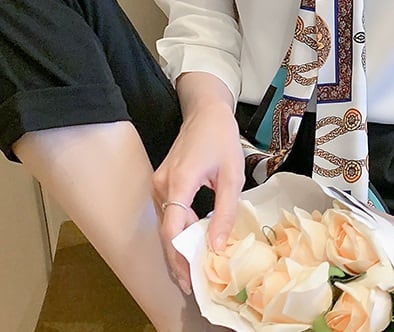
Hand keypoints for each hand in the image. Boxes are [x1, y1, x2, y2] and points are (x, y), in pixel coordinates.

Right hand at [152, 81, 243, 295]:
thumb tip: (217, 246)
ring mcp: (159, 183)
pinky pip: (169, 212)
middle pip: (166, 231)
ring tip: (197, 268)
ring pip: (167, 223)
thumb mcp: (232, 175)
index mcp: (179, 182)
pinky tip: (195, 241)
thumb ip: (225, 212)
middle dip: (179, 259)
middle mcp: (162, 185)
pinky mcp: (163, 182)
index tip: (191, 280)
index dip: (179, 259)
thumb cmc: (221, 138)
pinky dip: (181, 229)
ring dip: (180, 245)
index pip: (172, 230)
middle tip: (195, 283)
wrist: (206, 111)